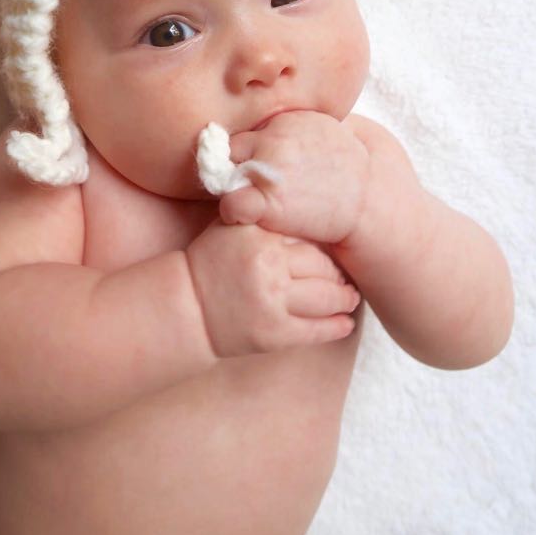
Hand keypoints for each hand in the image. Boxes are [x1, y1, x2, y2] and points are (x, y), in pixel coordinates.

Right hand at [186, 218, 359, 357]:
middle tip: (347, 278)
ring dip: (344, 300)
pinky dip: (336, 327)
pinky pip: (315, 330)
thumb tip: (301, 201)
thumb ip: (260, 213)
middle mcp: (269, 266)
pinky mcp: (274, 333)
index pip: (309, 238)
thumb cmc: (209, 263)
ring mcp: (273, 301)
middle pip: (322, 268)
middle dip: (338, 275)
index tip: (335, 251)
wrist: (185, 307)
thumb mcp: (230, 227)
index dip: (325, 247)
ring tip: (350, 299)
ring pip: (326, 299)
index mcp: (260, 236)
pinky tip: (345, 324)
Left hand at [218, 111, 369, 244]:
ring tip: (250, 199)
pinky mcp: (268, 202)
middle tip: (249, 184)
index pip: (248, 131)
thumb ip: (289, 126)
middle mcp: (274, 139)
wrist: (369, 202)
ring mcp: (269, 169)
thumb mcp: (321, 129)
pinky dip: (232, 210)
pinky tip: (245, 216)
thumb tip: (263, 125)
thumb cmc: (346, 169)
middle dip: (236, 164)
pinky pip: (230, 203)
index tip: (254, 165)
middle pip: (231, 148)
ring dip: (232, 186)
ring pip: (224, 173)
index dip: (248, 151)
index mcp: (286, 120)